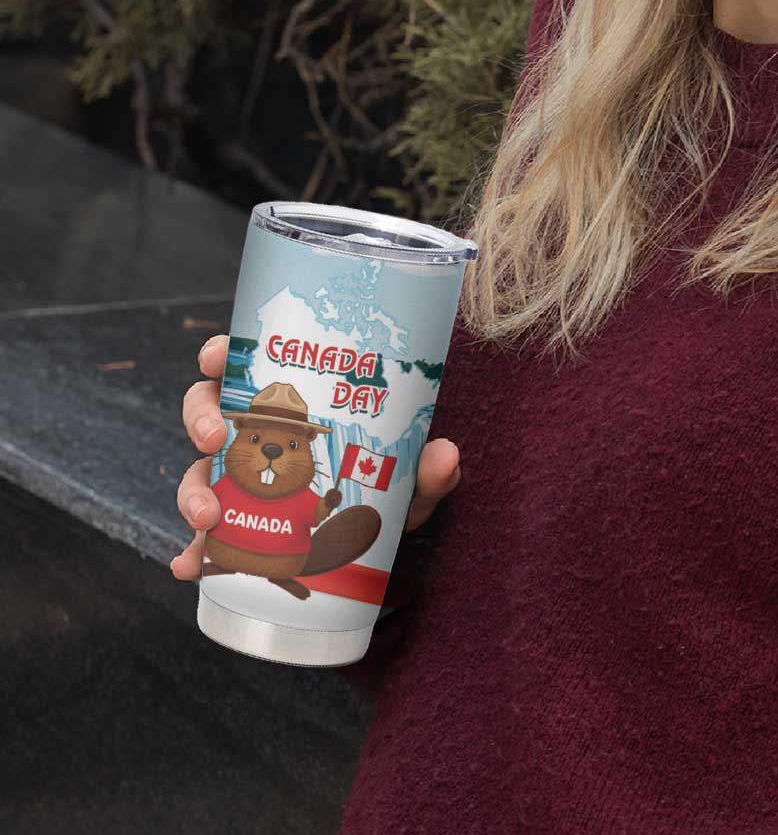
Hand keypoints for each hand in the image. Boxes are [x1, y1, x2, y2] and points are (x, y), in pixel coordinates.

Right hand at [169, 334, 461, 580]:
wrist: (383, 543)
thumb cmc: (390, 490)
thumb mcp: (409, 479)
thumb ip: (427, 470)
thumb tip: (445, 455)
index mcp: (291, 406)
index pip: (246, 366)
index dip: (220, 355)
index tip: (214, 357)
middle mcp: (259, 437)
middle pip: (208, 412)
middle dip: (200, 421)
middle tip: (213, 440)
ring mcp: (244, 481)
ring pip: (199, 472)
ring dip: (192, 491)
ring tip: (207, 517)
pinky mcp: (240, 526)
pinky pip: (207, 536)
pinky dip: (193, 552)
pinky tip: (187, 566)